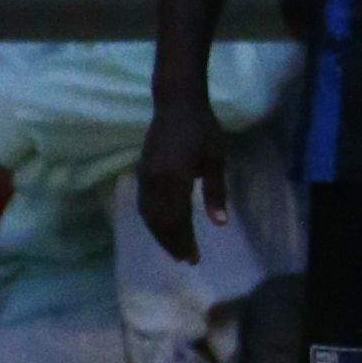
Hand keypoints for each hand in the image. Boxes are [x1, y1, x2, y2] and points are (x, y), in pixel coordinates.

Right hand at [133, 94, 228, 264]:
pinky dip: (151, 221)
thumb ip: (216, 192)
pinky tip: (161, 227)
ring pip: (148, 215)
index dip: (184, 241)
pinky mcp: (141, 171)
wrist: (176, 103)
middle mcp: (155, 181)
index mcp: (175, 178)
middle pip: (160, 221)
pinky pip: (143, 204)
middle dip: (171, 243)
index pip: (177, 219)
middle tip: (185, 259)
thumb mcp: (217, 159)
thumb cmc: (203, 129)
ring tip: (174, 249)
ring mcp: (145, 176)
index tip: (193, 258)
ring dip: (160, 235)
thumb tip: (219, 224)